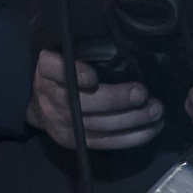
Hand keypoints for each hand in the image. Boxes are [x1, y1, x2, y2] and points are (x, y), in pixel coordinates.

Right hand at [28, 50, 162, 150]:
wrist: (36, 103)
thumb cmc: (61, 73)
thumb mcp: (62, 55)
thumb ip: (80, 54)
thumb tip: (121, 49)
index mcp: (46, 70)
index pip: (55, 69)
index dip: (75, 73)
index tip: (93, 77)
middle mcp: (50, 97)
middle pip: (83, 102)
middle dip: (116, 99)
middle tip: (143, 94)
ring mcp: (61, 123)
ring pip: (98, 125)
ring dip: (132, 120)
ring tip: (156, 111)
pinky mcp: (74, 142)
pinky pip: (105, 143)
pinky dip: (131, 137)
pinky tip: (151, 128)